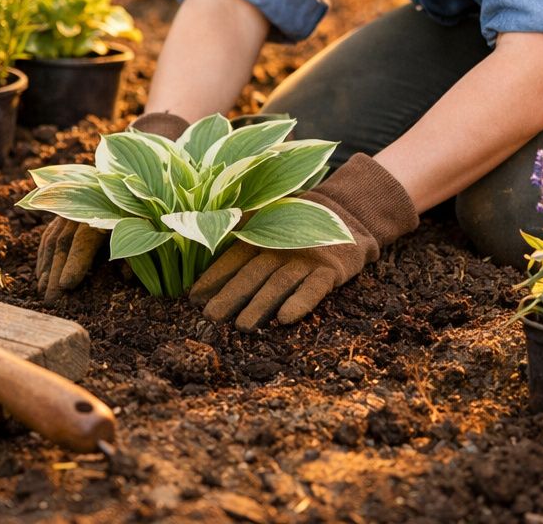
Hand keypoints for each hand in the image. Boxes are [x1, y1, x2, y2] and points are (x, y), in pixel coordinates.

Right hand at [34, 110, 191, 299]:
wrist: (133, 168)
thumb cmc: (144, 204)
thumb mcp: (147, 223)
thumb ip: (138, 248)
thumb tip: (124, 278)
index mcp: (104, 208)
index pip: (84, 239)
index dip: (74, 263)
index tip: (67, 285)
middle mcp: (82, 205)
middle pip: (64, 241)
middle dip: (55, 272)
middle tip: (52, 300)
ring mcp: (70, 206)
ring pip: (53, 237)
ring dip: (46, 266)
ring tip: (44, 291)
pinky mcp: (64, 209)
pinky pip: (49, 233)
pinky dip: (43, 255)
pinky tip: (41, 274)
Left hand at [188, 154, 417, 329]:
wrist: (349, 214)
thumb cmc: (297, 227)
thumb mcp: (267, 224)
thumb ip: (238, 233)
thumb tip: (199, 250)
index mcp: (261, 235)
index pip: (233, 258)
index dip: (214, 277)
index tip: (193, 298)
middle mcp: (280, 246)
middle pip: (252, 273)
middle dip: (230, 295)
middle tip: (211, 317)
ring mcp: (307, 258)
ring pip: (279, 283)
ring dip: (260, 305)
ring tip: (243, 327)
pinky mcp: (331, 270)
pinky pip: (315, 287)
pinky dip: (300, 302)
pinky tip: (285, 319)